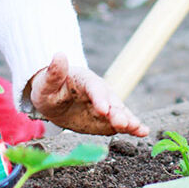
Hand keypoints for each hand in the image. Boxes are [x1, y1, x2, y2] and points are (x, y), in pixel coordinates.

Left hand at [29, 53, 148, 136]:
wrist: (53, 101)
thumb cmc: (48, 90)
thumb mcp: (46, 83)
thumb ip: (54, 72)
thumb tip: (59, 54)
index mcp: (84, 79)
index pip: (93, 87)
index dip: (99, 97)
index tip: (102, 109)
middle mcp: (99, 91)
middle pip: (110, 100)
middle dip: (116, 112)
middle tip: (120, 122)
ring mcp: (105, 106)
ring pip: (119, 111)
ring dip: (128, 120)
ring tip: (137, 128)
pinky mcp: (107, 120)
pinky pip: (121, 123)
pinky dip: (132, 127)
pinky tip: (142, 132)